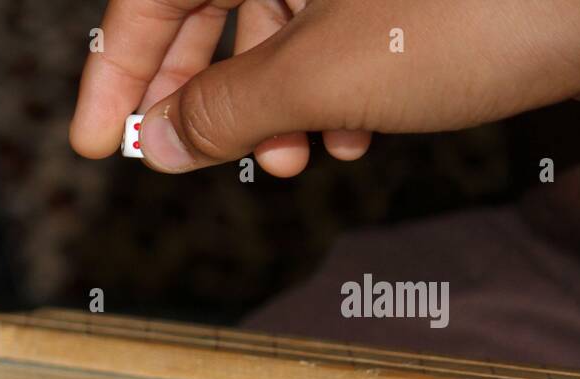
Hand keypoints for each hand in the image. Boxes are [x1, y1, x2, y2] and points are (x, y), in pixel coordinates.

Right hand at [71, 0, 579, 175]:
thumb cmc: (483, 8)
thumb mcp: (323, 73)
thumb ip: (224, 109)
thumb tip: (160, 141)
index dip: (117, 68)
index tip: (96, 138)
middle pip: (212, 4)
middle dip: (201, 93)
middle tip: (182, 158)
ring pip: (280, 25)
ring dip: (272, 107)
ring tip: (293, 162)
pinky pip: (341, 31)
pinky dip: (331, 90)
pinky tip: (353, 136)